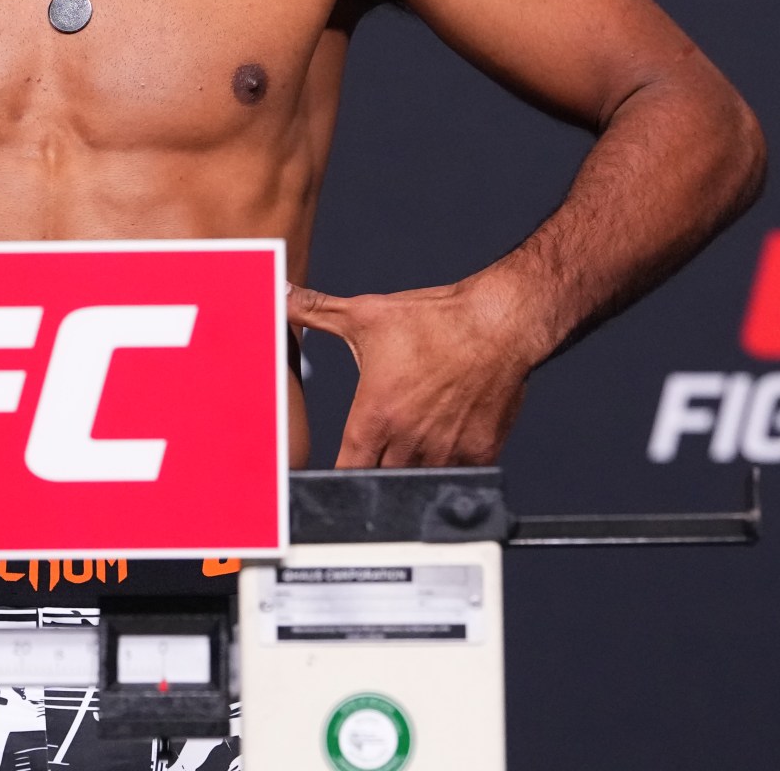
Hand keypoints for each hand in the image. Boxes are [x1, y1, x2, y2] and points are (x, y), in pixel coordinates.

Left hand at [285, 276, 545, 467]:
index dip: (337, 476)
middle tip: (376, 450)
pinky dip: (447, 465)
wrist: (498, 323)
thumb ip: (316, 311)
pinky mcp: (479, 453)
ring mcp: (446, 451)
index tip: (338, 468)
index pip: (345, 470)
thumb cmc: (435, 321)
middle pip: (380, 481)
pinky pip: (457, 476)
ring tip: (411, 442)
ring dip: (409, 470)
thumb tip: (281, 295)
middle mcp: (408, 441)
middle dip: (373, 471)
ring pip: (417, 483)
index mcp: (375, 415)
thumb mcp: (365, 315)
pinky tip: (444, 440)